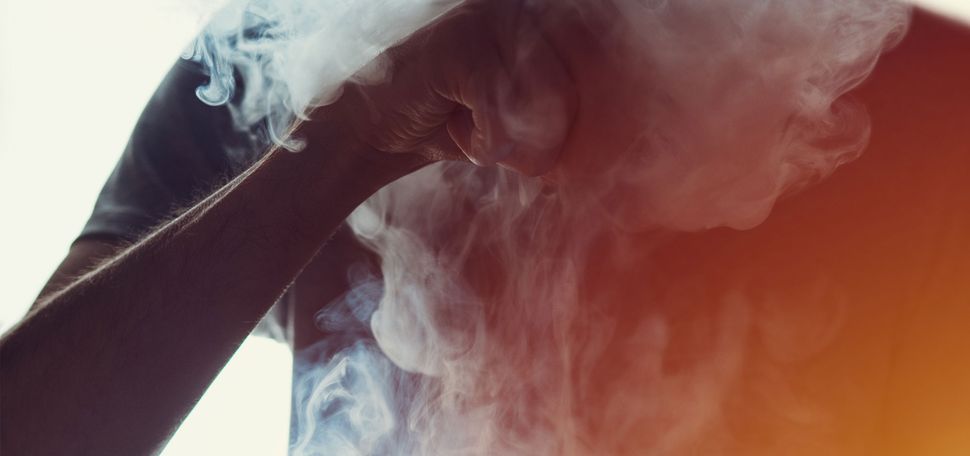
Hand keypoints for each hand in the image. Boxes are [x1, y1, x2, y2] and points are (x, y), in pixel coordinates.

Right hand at [322, 0, 576, 176]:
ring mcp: (488, 21)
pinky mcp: (461, 46)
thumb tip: (620, 131)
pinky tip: (457, 132)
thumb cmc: (453, 124)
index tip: (534, 149)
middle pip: (568, 94)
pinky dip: (483, 141)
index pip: (591, 69)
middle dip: (539, 141)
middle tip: (498, 148)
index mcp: (537, 22)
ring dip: (509, 142)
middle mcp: (518, 10)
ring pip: (541, 101)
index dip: (564, 125)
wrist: (378, 132)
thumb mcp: (515, 115)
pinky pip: (500, 109)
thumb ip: (557, 109)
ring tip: (475, 136)